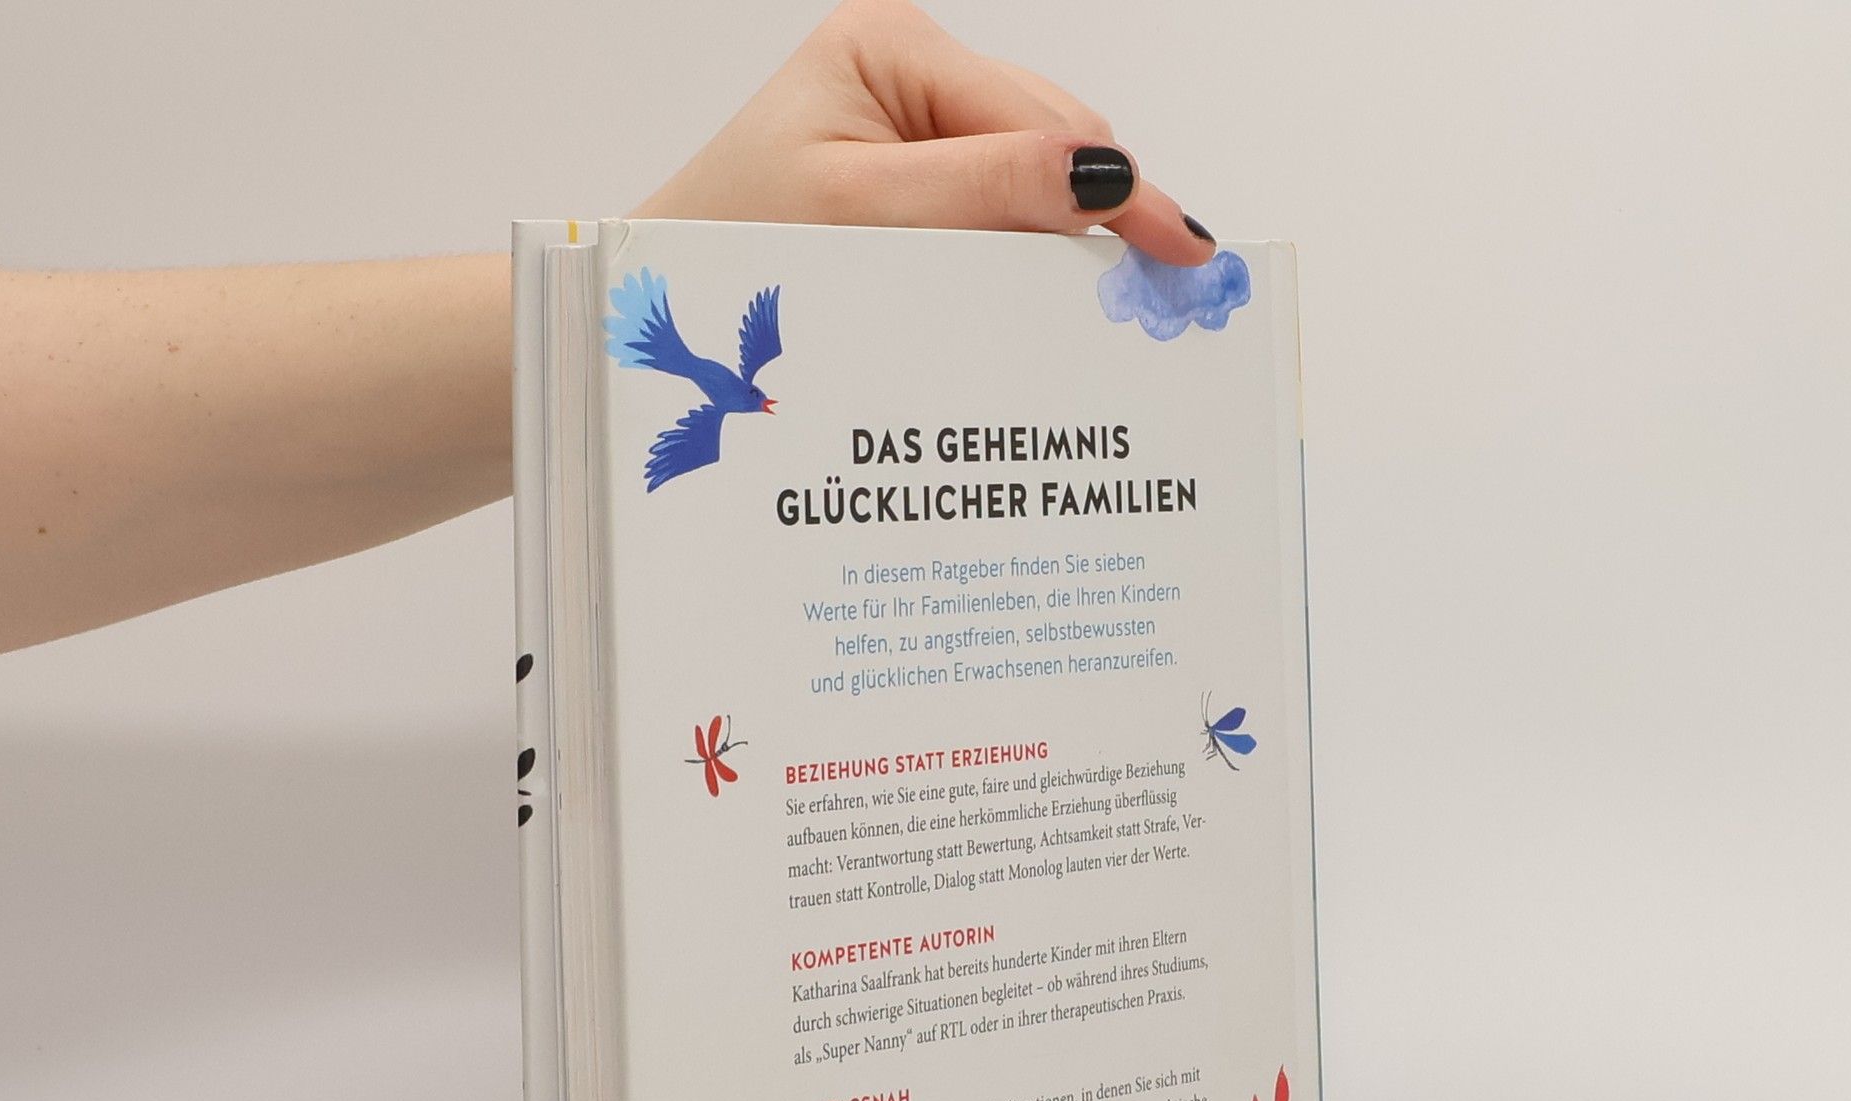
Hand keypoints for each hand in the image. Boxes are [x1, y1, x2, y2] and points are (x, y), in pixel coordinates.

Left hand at [634, 0, 1214, 265]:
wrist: (666, 303)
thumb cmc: (733, 250)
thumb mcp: (863, 218)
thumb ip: (984, 192)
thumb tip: (1106, 175)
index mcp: (893, 43)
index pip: (1041, 119)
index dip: (1117, 189)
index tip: (1184, 253)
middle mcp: (910, 66)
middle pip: (1049, 140)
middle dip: (1094, 215)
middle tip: (1155, 298)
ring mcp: (914, 117)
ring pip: (1033, 178)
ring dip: (1061, 242)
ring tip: (1102, 308)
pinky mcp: (910, 174)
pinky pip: (997, 208)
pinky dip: (1024, 255)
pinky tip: (1042, 294)